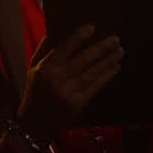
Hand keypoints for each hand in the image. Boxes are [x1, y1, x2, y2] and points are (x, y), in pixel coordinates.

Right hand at [16, 24, 124, 140]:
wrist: (34, 124)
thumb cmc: (34, 93)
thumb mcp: (32, 69)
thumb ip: (43, 50)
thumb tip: (53, 33)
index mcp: (45, 68)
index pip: (65, 48)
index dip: (79, 37)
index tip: (92, 27)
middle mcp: (57, 79)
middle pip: (84, 59)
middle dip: (101, 48)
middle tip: (116, 39)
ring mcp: (68, 92)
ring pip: (92, 72)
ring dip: (108, 61)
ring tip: (120, 52)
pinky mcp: (78, 104)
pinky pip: (95, 87)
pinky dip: (106, 76)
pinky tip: (115, 68)